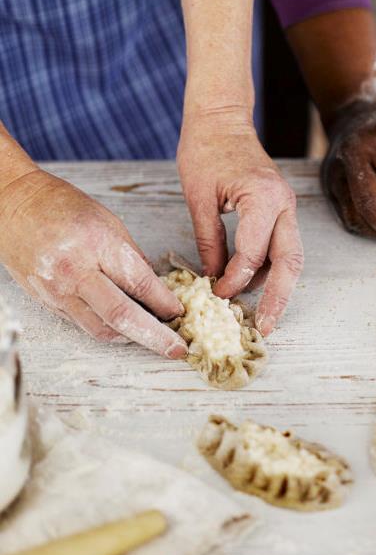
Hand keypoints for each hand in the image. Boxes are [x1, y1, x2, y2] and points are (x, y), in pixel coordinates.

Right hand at [0, 169, 186, 355]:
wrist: (14, 206)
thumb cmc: (61, 206)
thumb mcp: (108, 221)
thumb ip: (131, 256)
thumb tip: (156, 287)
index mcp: (97, 244)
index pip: (140, 283)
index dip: (165, 303)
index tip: (180, 313)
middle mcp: (76, 271)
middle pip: (122, 316)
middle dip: (155, 337)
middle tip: (177, 348)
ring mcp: (58, 290)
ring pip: (102, 329)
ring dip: (132, 338)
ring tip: (154, 339)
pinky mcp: (47, 302)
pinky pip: (83, 324)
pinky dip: (108, 329)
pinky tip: (125, 328)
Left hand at [177, 110, 302, 333]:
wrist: (221, 118)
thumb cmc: (205, 149)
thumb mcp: (199, 198)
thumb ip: (210, 241)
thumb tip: (214, 279)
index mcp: (262, 197)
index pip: (253, 253)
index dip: (234, 280)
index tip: (215, 295)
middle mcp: (283, 203)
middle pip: (290, 261)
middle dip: (279, 297)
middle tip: (267, 327)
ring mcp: (286, 205)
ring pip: (291, 255)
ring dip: (276, 285)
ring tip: (261, 313)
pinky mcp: (280, 208)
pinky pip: (282, 244)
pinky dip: (271, 267)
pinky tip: (254, 285)